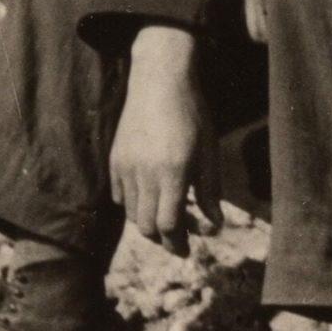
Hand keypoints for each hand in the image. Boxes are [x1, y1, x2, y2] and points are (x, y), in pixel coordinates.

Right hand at [109, 24, 221, 253]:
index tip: (188, 250)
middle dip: (165, 239)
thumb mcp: (209, 151)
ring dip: (149, 223)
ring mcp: (125, 167)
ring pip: (132, 214)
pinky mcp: (115, 160)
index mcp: (172, 172)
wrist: (160, 80)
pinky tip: (151, 197)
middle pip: (147, 227)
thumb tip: (216, 224)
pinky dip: (134, 206)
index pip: (169, 225)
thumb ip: (210, 191)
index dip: (179, 243)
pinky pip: (120, 196)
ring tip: (169, 216)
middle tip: (181, 239)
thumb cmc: (192, 114)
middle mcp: (145, 174)